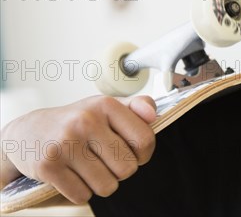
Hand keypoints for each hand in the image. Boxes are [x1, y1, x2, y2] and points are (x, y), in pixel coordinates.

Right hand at [1, 95, 155, 203]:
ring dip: (101, 183)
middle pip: (127, 168)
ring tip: (89, 168)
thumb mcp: (106, 107)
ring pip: (107, 186)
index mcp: (105, 105)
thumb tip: (152, 114)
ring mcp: (65, 144)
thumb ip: (137, 106)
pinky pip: (82, 196)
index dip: (143, 154)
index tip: (131, 152)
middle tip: (105, 160)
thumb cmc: (77, 121)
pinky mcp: (48, 166)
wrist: (27, 132)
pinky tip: (72, 175)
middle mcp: (86, 121)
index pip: (145, 140)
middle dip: (120, 171)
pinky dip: (81, 192)